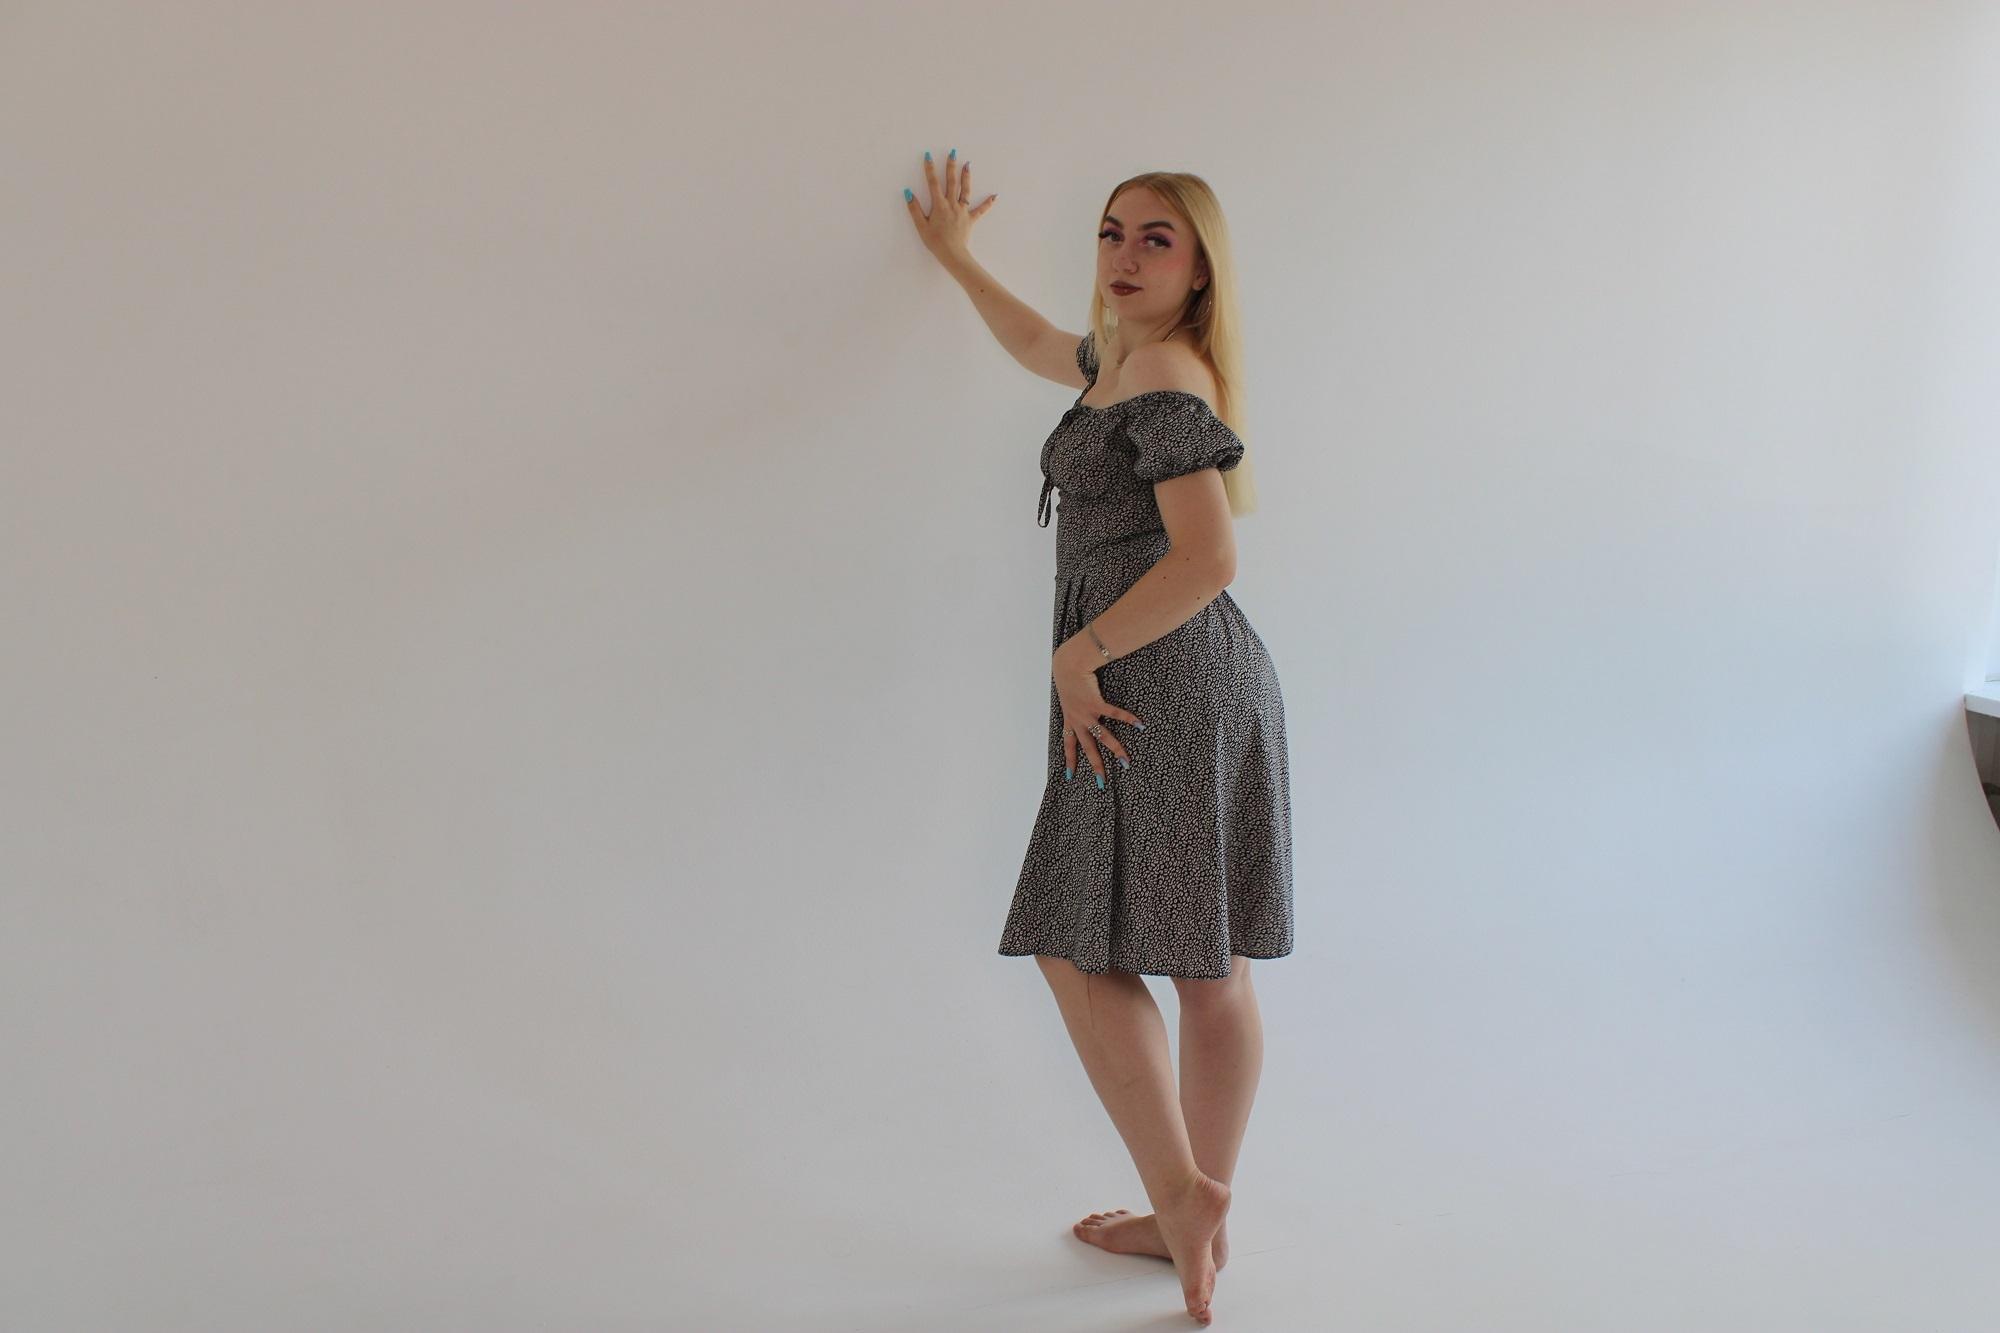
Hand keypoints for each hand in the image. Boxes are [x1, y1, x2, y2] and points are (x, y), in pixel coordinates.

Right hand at [904, 148, 994, 266]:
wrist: (952, 254)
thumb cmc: (935, 242)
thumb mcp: (921, 226)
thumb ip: (915, 209)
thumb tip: (909, 193)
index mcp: (939, 205)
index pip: (933, 183)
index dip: (929, 169)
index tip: (928, 156)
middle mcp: (952, 204)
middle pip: (951, 182)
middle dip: (951, 166)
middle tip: (952, 152)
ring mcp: (962, 211)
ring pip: (965, 191)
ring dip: (966, 176)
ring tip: (967, 164)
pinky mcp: (970, 219)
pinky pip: (981, 210)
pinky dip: (988, 203)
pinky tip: (995, 196)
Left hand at [1053, 641, 1142, 785]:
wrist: (1068, 666)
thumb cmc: (1070, 680)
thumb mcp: (1069, 698)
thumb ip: (1076, 707)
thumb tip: (1082, 710)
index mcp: (1070, 720)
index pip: (1068, 745)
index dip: (1070, 760)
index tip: (1070, 776)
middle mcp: (1077, 720)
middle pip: (1088, 748)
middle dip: (1096, 766)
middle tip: (1102, 783)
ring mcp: (1087, 713)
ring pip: (1102, 737)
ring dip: (1116, 750)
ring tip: (1126, 762)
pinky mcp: (1096, 703)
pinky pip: (1114, 713)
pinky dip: (1128, 719)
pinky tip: (1140, 725)